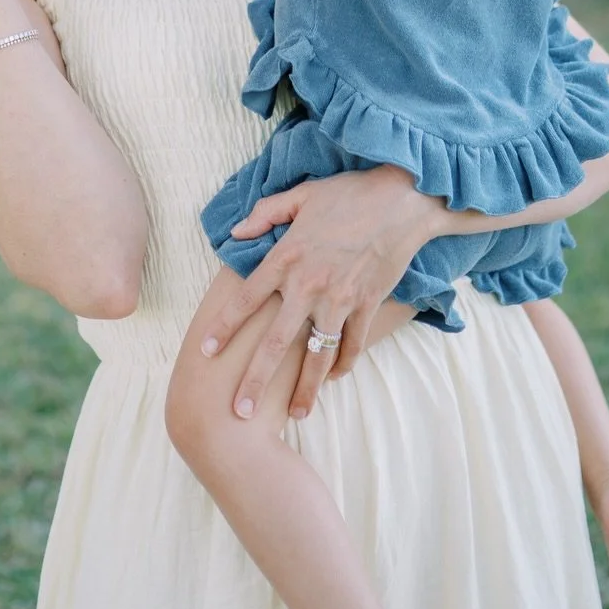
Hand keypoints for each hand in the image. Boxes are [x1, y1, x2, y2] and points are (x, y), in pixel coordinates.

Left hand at [200, 165, 456, 419]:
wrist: (403, 200)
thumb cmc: (350, 193)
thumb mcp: (301, 195)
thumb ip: (265, 213)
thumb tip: (236, 231)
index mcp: (286, 256)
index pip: (246, 298)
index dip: (223, 326)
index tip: (206, 351)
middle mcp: (309, 285)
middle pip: (275, 343)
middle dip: (255, 380)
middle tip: (239, 412)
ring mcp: (340, 299)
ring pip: (318, 355)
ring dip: (306, 389)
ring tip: (296, 414)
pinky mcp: (368, 305)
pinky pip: (352, 344)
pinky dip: (342, 364)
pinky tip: (332, 379)